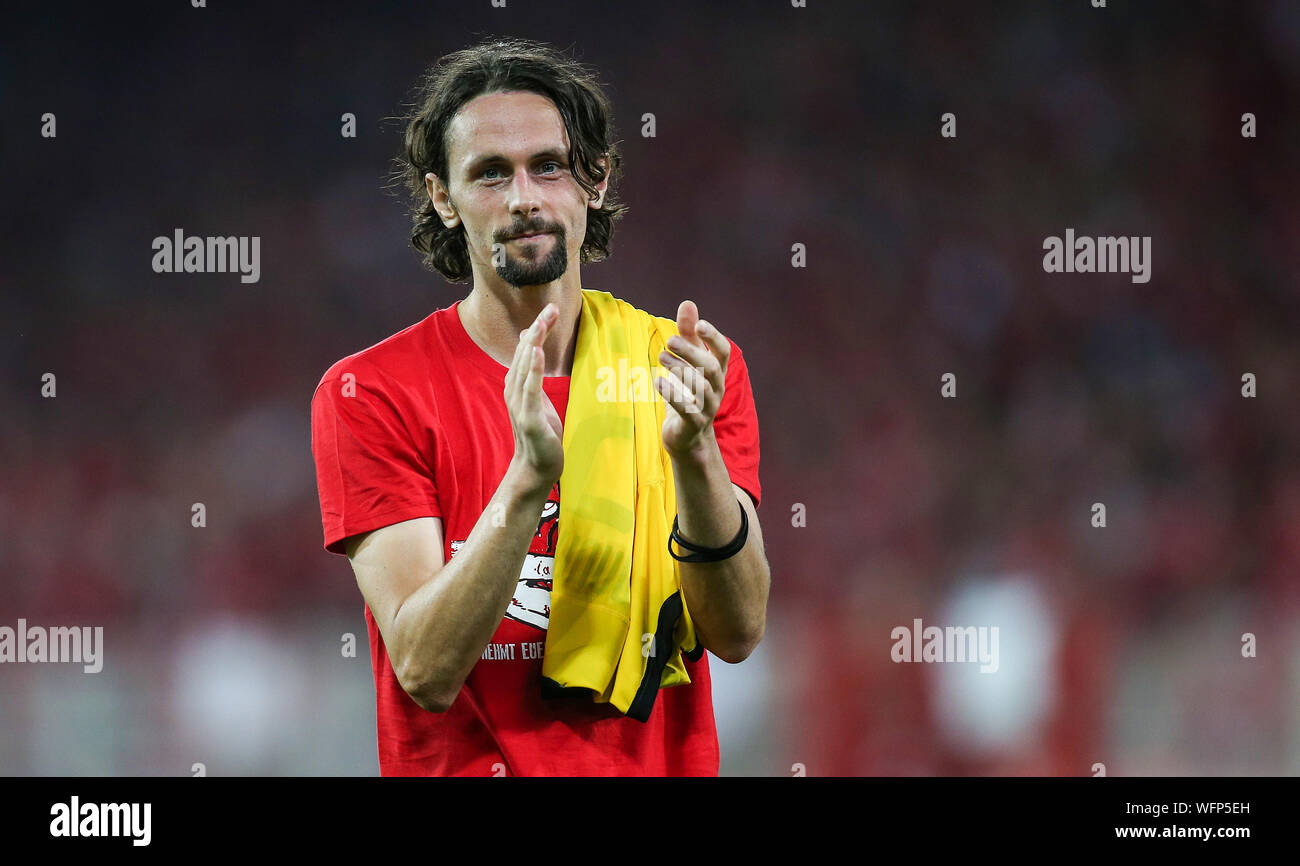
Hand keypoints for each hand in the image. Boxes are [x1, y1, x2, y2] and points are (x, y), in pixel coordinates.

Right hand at [504, 303, 563, 490]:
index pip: (527, 349)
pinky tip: (537, 352)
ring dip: (536, 341)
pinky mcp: (528, 417)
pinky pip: (530, 389)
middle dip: (539, 328)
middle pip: (526, 352)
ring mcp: (519, 403)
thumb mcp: (537, 396)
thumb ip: (533, 371)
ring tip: (543, 320)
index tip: (551, 309)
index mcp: (516, 383)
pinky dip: (533, 369)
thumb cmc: (539, 432)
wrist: (536, 466)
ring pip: (526, 366)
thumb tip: (532, 342)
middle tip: (552, 307)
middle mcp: (513, 389)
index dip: (538, 328)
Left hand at [655, 300, 728, 459]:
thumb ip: (688, 334)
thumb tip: (688, 303)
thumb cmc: (688, 393)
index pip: (723, 350)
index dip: (713, 336)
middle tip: (669, 340)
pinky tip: (658, 382)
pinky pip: (686, 409)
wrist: (688, 436)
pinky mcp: (693, 423)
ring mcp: (707, 407)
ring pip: (700, 387)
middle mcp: (716, 388)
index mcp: (716, 372)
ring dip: (680, 369)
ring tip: (661, 357)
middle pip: (710, 367)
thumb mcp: (688, 361)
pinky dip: (672, 394)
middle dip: (690, 351)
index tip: (699, 324)